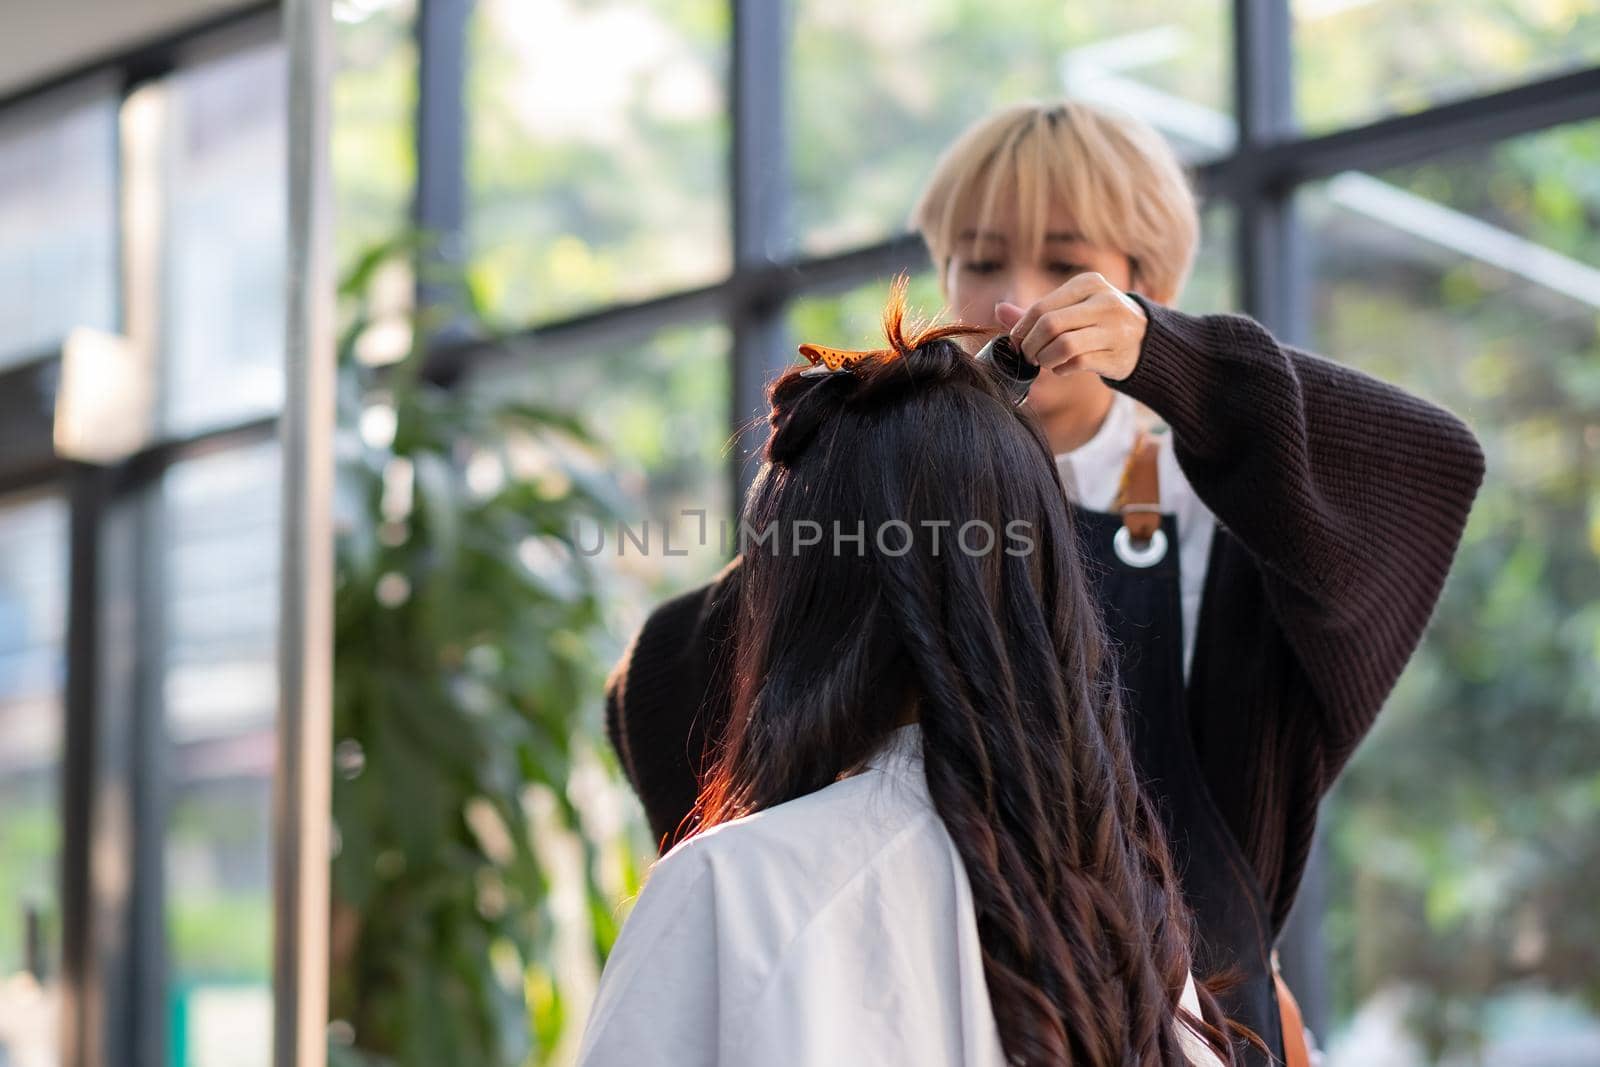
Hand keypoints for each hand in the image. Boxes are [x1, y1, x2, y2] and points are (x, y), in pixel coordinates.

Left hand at [995, 273, 1148, 381]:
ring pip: (1064, 346)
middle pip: (1050, 326)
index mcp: (1089, 283)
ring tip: (1044, 362)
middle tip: (1027, 355)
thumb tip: (999, 310)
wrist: (1147, 339)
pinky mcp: (1117, 355)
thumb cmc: (1098, 321)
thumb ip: (1037, 312)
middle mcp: (1104, 302)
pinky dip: (1061, 369)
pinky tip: (1062, 367)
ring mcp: (1114, 329)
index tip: (1016, 341)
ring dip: (1045, 359)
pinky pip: (1077, 363)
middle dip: (1030, 345)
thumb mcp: (1072, 307)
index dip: (1022, 329)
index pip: (1042, 307)